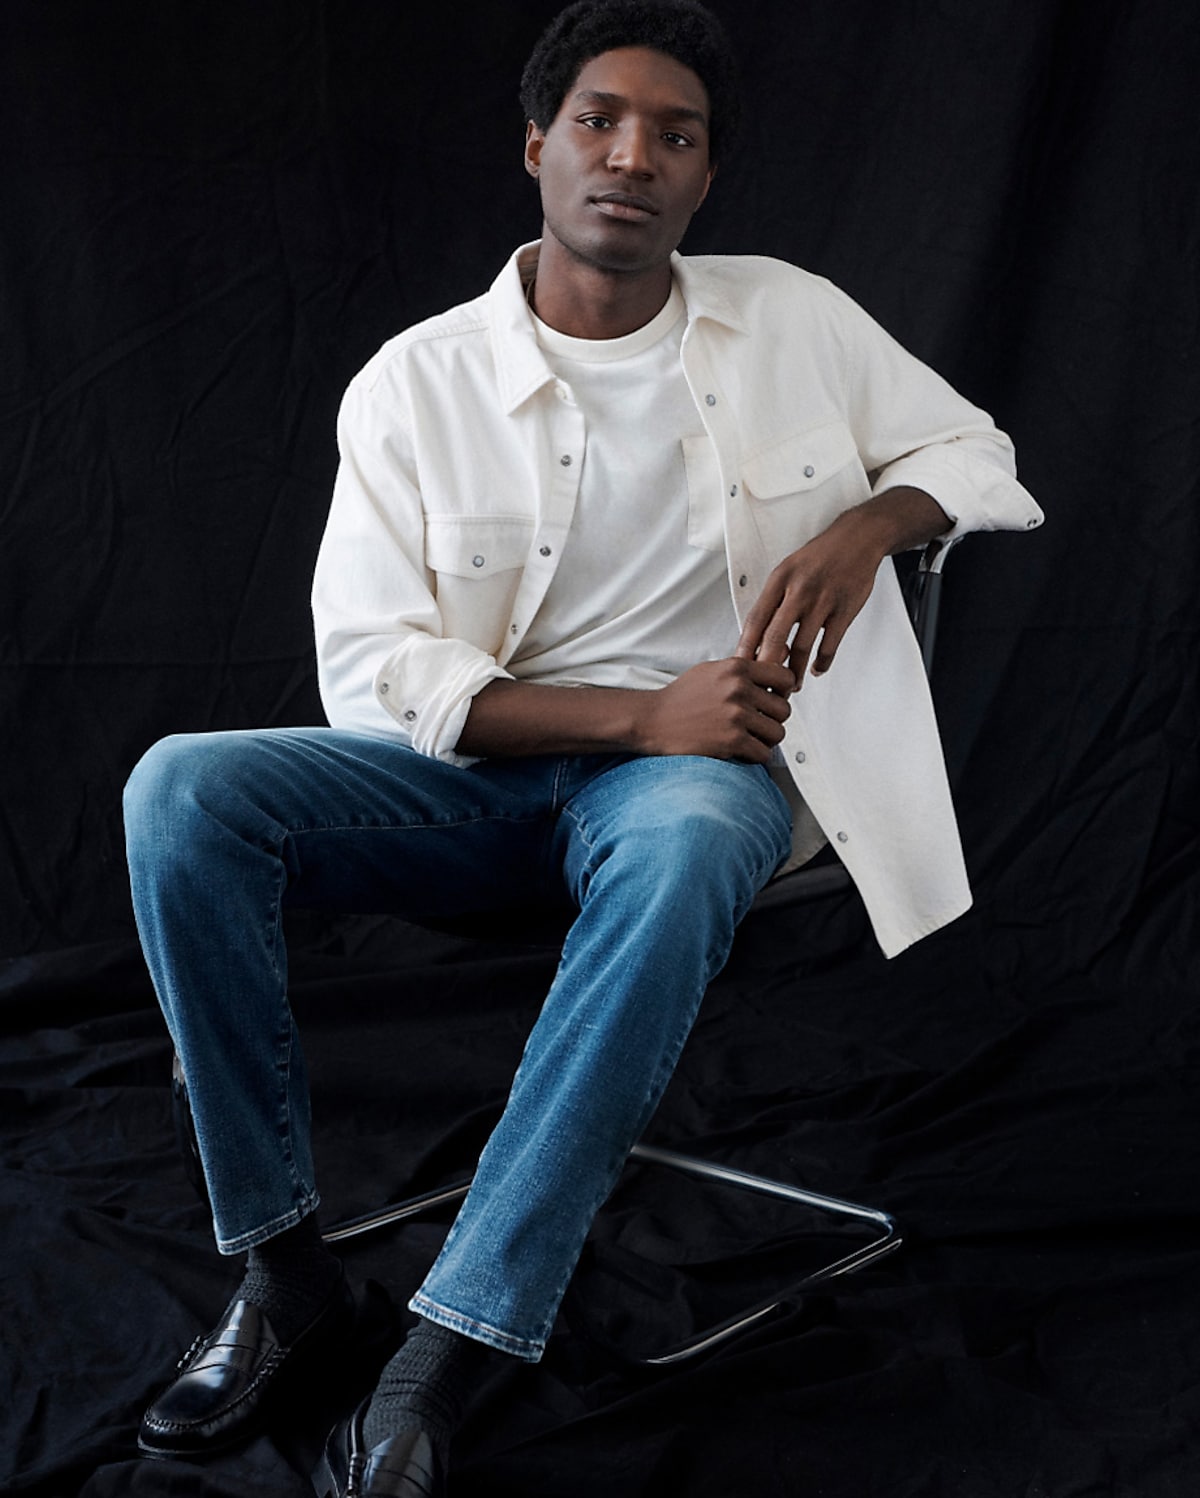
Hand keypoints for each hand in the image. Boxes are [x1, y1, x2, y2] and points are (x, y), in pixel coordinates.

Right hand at [633, 657, 794, 762]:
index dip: (783, 692)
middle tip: (758, 724)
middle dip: (773, 720)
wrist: (652, 720)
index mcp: (736, 668)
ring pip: (777, 733)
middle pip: (784, 709)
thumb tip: (783, 654)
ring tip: (751, 739)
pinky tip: (742, 751)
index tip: (773, 700)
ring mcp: (735, 715)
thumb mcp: (711, 670)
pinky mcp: (731, 741)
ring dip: (766, 740)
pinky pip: (763, 753)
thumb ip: (743, 668)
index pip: (784, 677)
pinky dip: (755, 756)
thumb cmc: (681, 697)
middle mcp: (738, 689)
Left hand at [735, 512, 886, 686]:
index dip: (746, 647)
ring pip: (803, 647)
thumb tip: (756, 635)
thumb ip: (773, 600)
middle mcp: (799, 590)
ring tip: (791, 684)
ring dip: (796, 672)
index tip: (741, 667)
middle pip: (775, 637)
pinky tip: (816, 670)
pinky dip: (821, 663)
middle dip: (767, 667)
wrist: (857, 539)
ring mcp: (823, 601)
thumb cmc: (819, 557)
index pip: (755, 620)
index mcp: (779, 580)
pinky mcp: (844, 610)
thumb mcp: (788, 570)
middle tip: (764, 685)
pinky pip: (829, 645)